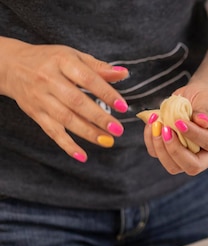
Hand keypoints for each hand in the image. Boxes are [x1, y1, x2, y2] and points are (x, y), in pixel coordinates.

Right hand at [0, 39, 128, 161]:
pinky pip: (52, 132)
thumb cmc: (50, 60)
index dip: (106, 93)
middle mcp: (49, 80)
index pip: (87, 79)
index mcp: (62, 62)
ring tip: (107, 141)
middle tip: (118, 129)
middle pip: (76, 102)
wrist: (12, 66)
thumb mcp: (73, 56)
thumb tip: (124, 74)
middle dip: (99, 117)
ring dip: (88, 132)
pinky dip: (67, 145)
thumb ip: (98, 67)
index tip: (122, 106)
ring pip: (65, 119)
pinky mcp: (36, 113)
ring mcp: (41, 99)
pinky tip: (82, 156)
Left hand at [142, 84, 207, 175]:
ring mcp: (190, 155)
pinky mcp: (174, 152)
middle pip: (193, 167)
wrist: (201, 95)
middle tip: (165, 129)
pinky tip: (152, 124)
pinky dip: (152, 141)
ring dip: (160, 148)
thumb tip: (201, 122)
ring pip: (173, 166)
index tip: (178, 121)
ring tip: (156, 124)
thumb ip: (204, 109)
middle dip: (175, 150)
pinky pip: (159, 155)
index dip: (193, 134)